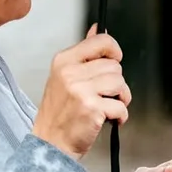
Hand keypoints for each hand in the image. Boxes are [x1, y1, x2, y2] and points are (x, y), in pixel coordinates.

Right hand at [31, 25, 131, 159]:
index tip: (114, 61)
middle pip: (115, 66)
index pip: (101, 41)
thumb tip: (97, 29)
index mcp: (63, 60)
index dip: (114, 51)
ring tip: (106, 107)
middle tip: (103, 95)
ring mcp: (80, 89)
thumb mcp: (65, 76)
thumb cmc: (60, 111)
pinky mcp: (91, 107)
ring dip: (120, 99)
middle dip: (115, 83)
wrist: (50, 142)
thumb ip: (84, 52)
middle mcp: (70, 72)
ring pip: (120, 84)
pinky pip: (121, 106)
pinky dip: (120, 116)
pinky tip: (107, 119)